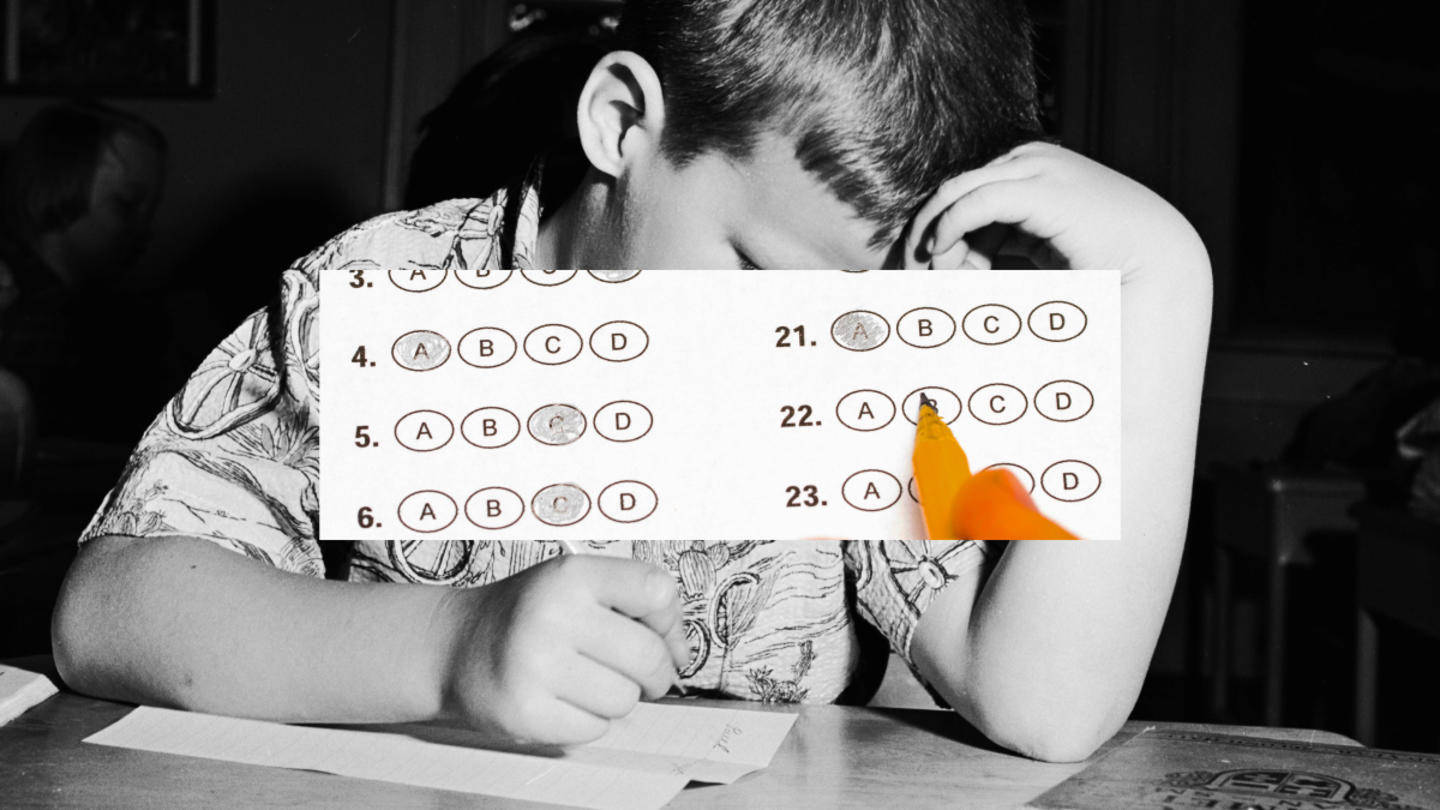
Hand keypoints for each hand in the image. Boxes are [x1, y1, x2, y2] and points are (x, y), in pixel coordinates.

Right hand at [435, 554, 687, 744]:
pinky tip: (563, 699)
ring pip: (624, 698)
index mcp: (571, 575)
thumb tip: (680, 654)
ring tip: (586, 681)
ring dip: (617, 697)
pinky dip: (588, 720)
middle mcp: (553, 615)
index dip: (670, 621)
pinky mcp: (526, 712)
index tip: (661, 636)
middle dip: (654, 673)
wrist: (457, 645)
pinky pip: (595, 728)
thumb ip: (633, 603)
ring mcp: (536, 666)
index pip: (657, 592)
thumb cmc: (530, 614)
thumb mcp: (576, 584)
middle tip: (639, 674)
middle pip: (648, 657)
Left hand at [904, 142, 1205, 277]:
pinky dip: (951, 226)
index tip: (933, 271)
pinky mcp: (1039, 187)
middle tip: (912, 269)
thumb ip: (1006, 245)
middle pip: (957, 188)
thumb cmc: (1104, 265)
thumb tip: (960, 266)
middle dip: (930, 228)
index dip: (944, 230)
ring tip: (933, 272)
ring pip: (958, 192)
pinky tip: (942, 253)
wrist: (1156, 261)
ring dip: (937, 233)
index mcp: (1034, 173)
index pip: (969, 192)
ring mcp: (1037, 168)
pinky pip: (976, 201)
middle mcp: (1033, 162)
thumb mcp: (1042, 249)